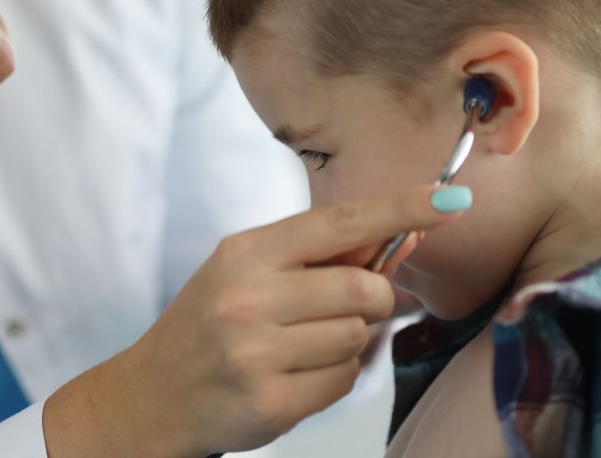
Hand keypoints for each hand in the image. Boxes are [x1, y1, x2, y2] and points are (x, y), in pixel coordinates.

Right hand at [44, 185, 468, 456]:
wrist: (150, 395)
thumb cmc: (206, 328)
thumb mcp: (244, 274)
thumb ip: (314, 257)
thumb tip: (399, 242)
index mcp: (246, 253)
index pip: (340, 222)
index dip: (401, 210)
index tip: (450, 201)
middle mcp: (249, 297)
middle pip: (363, 287)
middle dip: (371, 300)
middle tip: (342, 310)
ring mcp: (257, 351)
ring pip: (358, 337)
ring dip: (348, 343)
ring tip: (302, 348)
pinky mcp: (270, 400)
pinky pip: (343, 380)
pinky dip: (333, 378)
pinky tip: (295, 376)